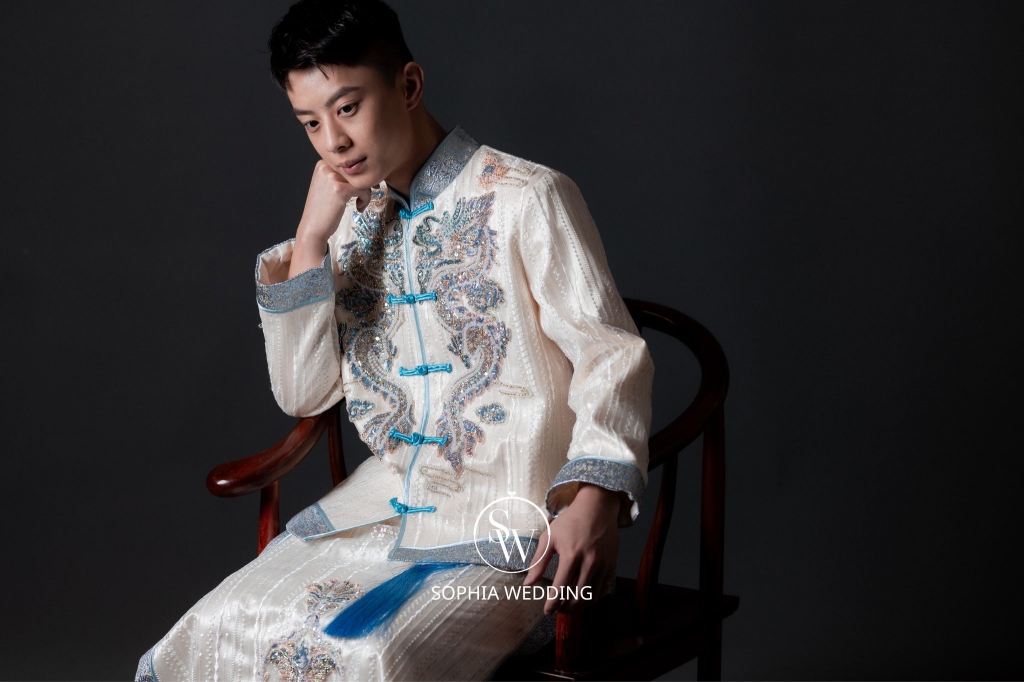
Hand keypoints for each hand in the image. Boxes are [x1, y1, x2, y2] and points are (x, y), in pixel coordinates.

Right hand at [288, 160, 372, 277]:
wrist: (313, 227)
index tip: (364, 187)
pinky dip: (365, 199)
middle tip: (364, 197)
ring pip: (361, 179)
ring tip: (360, 204)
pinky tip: (359, 207)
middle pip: (356, 170)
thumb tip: (363, 170)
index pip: (349, 164)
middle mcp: (326, 167)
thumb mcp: (327, 186)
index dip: (358, 176)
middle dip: (364, 184)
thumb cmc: (323, 209)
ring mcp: (332, 178)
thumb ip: (340, 175)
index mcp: (322, 164)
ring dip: (365, 193)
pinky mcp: (340, 189)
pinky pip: (363, 189)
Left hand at [523, 483, 622, 614]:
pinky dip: (593, 598)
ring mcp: (603, 564)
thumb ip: (538, 561)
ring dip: (580, 606)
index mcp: (571, 555)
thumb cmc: (570, 521)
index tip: (547, 611)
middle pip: (577, 596)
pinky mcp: (612, 564)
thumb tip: (528, 584)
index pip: (561, 588)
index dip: (553, 603)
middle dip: (566, 608)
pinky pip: (603, 589)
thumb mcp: (550, 536)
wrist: (597, 507)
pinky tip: (584, 598)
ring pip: (592, 596)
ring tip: (569, 607)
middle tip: (558, 610)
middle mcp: (589, 562)